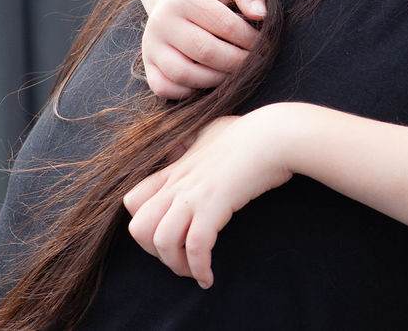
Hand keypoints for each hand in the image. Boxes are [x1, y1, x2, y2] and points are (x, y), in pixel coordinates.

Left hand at [123, 109, 293, 287]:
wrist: (275, 134)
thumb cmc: (251, 132)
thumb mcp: (212, 131)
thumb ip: (195, 142)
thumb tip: (190, 147)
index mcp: (175, 168)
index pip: (132, 200)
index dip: (142, 222)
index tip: (165, 232)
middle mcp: (178, 184)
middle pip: (138, 227)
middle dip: (152, 251)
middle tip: (177, 256)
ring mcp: (194, 195)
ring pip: (162, 241)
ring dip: (175, 265)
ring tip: (192, 271)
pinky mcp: (215, 206)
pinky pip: (196, 247)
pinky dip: (199, 268)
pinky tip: (208, 277)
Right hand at [142, 0, 265, 98]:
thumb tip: (260, 14)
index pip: (224, 25)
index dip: (250, 38)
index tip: (265, 43)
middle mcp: (161, 22)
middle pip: (205, 52)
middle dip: (237, 61)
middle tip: (256, 62)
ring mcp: (151, 46)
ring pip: (184, 74)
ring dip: (217, 79)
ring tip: (236, 72)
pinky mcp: (148, 65)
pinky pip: (164, 88)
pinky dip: (188, 92)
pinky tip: (209, 81)